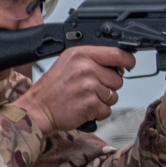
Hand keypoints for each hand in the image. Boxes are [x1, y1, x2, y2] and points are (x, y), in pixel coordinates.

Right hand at [15, 46, 135, 132]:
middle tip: (90, 89)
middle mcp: (86, 68)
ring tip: (85, 98)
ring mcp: (89, 86)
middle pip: (118, 79)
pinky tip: (84, 108)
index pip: (117, 54)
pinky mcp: (90, 104)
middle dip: (108, 86)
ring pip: (114, 96)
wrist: (37, 108)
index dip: (127, 61)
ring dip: (103, 101)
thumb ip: (93, 60)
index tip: (128, 65)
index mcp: (81, 54)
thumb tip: (120, 65)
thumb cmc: (53, 88)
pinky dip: (98, 113)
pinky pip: (107, 110)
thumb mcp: (69, 63)